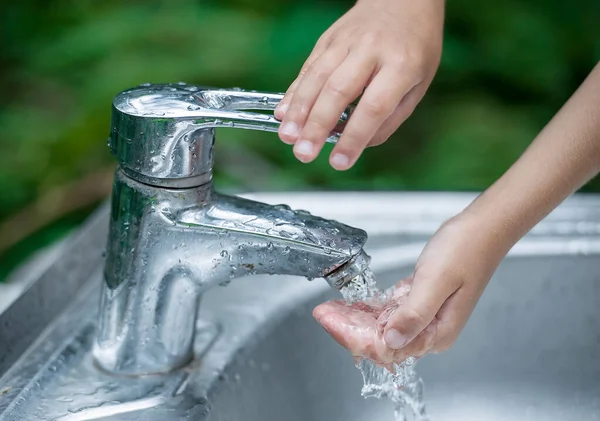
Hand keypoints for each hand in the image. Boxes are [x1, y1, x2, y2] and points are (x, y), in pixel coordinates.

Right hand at [275, 0, 443, 169]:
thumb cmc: (414, 47)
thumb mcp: (418, 84)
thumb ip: (390, 118)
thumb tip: (358, 145)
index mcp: (402, 64)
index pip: (373, 107)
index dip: (354, 137)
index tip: (339, 162)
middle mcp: (371, 50)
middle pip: (338, 90)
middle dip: (317, 126)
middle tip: (304, 153)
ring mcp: (347, 41)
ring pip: (317, 77)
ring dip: (299, 110)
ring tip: (288, 137)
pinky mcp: (329, 39)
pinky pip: (308, 67)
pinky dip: (294, 91)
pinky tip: (282, 112)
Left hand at [314, 210, 507, 366]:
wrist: (482, 228)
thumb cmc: (465, 250)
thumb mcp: (436, 281)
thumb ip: (414, 314)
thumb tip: (391, 343)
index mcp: (437, 332)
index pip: (389, 348)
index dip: (356, 338)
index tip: (331, 322)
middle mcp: (431, 330)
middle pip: (384, 339)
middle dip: (352, 329)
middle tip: (324, 314)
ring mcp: (427, 315)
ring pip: (385, 324)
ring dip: (359, 318)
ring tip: (332, 309)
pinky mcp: (423, 300)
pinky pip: (392, 310)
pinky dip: (373, 308)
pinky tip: (355, 305)